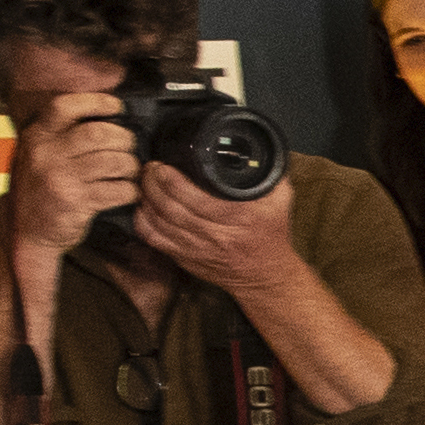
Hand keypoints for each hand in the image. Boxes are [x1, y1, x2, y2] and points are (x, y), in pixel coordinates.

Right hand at [9, 90, 138, 256]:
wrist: (26, 231)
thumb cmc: (40, 189)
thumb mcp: (38, 154)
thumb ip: (61, 135)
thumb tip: (107, 117)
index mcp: (36, 136)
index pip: (64, 106)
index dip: (96, 102)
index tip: (117, 107)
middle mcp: (45, 154)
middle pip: (98, 133)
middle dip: (123, 138)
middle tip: (129, 146)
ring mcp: (59, 178)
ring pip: (112, 161)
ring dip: (130, 165)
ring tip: (130, 170)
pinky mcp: (75, 203)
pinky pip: (116, 190)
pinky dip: (130, 190)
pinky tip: (128, 191)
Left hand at [131, 164, 304, 296]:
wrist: (265, 274)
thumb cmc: (271, 236)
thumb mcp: (280, 200)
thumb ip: (268, 174)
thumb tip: (257, 149)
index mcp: (239, 218)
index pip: (195, 198)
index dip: (172, 180)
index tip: (164, 166)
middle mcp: (217, 235)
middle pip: (171, 208)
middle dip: (153, 184)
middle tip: (150, 169)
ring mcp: (198, 250)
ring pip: (159, 223)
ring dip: (146, 200)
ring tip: (145, 183)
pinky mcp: (186, 259)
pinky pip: (155, 240)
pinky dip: (143, 222)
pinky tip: (143, 208)